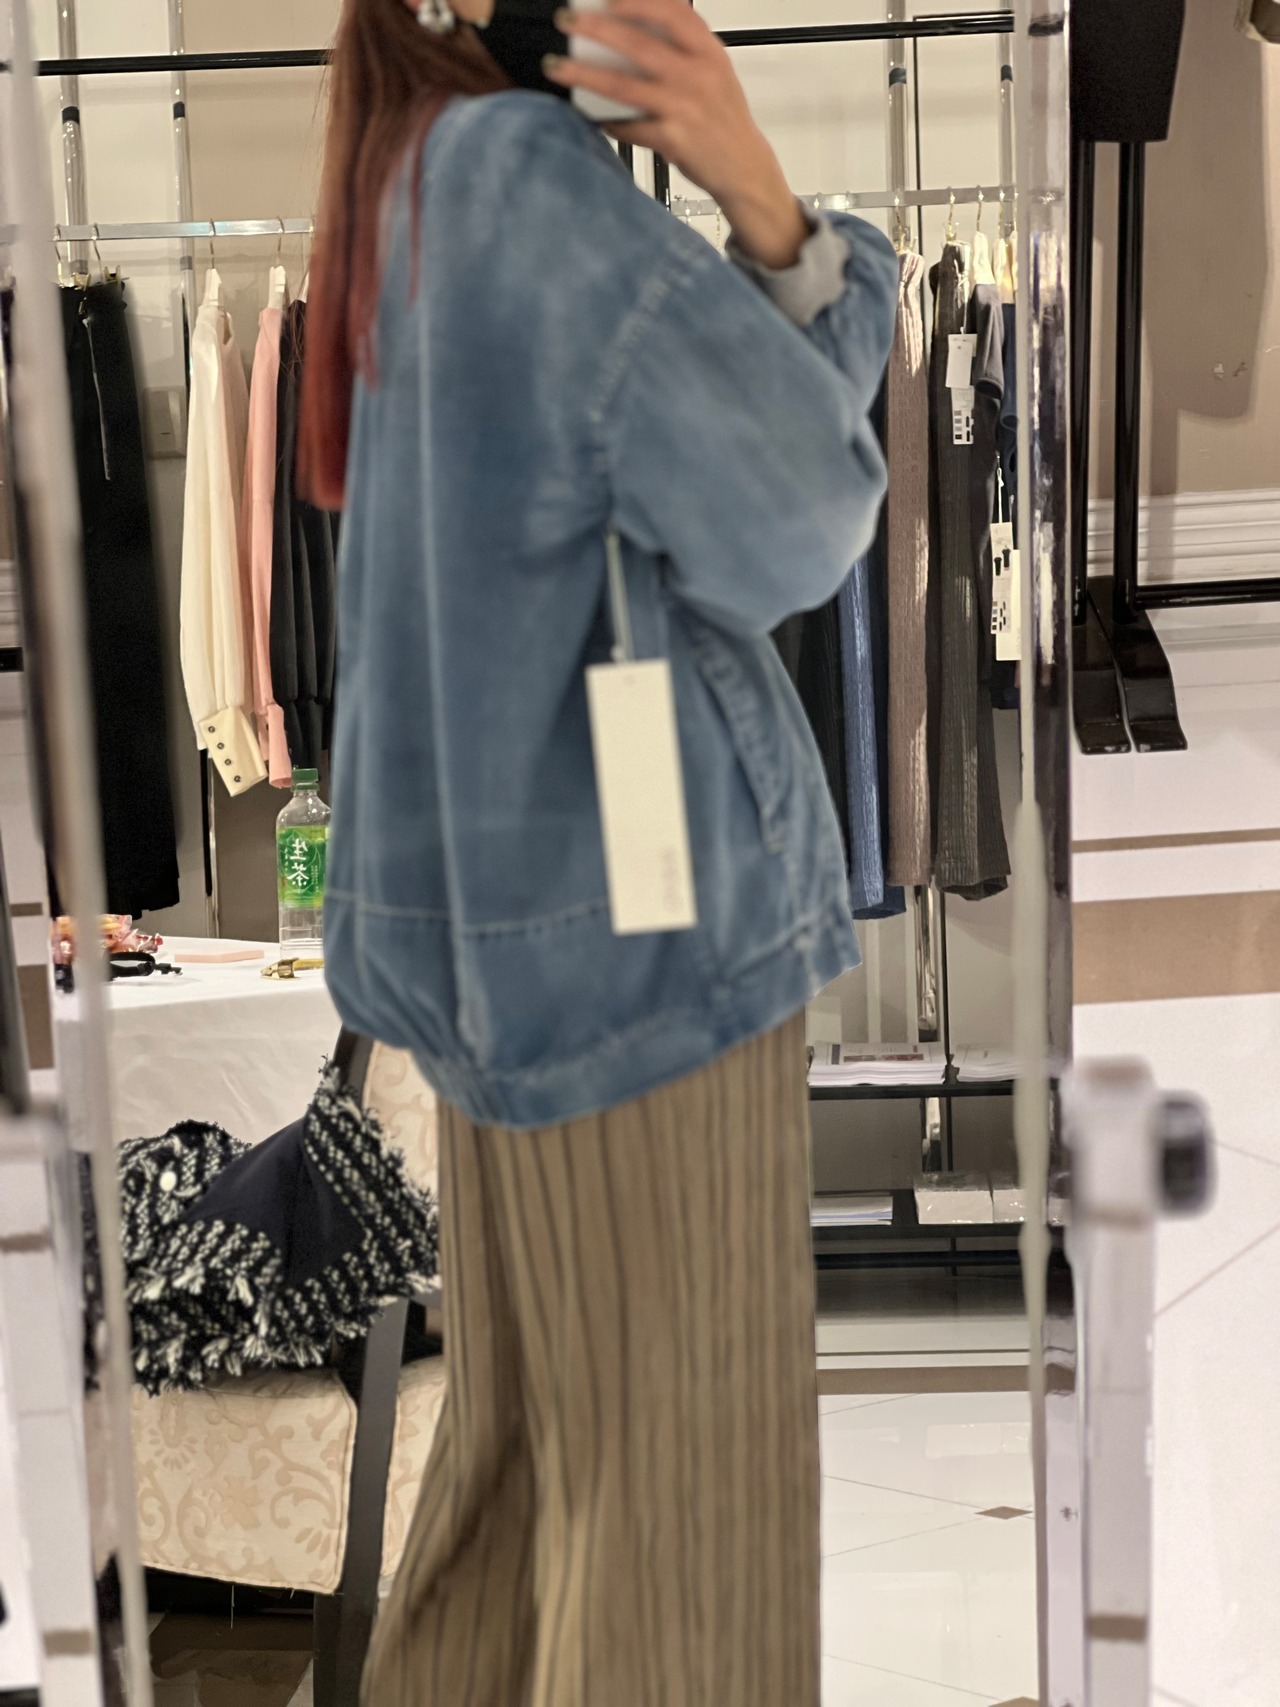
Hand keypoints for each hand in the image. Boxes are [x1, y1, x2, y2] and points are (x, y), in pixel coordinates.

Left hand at [544, 0, 808, 269]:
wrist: (744, 167)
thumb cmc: (723, 118)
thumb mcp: (713, 70)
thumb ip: (682, 47)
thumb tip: (632, 26)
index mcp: (708, 52)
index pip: (674, 12)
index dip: (639, 0)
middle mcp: (697, 76)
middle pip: (640, 44)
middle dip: (599, 28)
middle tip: (568, 20)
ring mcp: (684, 109)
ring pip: (625, 85)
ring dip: (586, 73)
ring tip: (557, 66)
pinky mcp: (672, 141)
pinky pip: (628, 127)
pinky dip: (605, 120)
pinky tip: (588, 115)